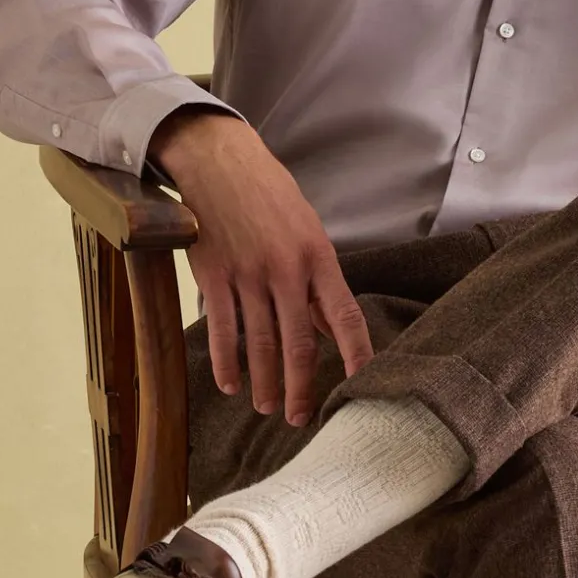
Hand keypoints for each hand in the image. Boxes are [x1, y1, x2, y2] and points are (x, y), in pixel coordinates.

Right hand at [149, 109, 372, 425]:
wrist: (217, 158)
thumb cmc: (268, 194)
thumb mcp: (306, 230)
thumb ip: (318, 282)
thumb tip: (331, 328)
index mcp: (318, 257)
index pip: (345, 316)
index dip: (357, 355)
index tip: (364, 386)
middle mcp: (286, 269)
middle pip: (298, 341)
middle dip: (301, 386)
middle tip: (301, 418)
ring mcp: (248, 273)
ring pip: (259, 342)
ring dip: (265, 381)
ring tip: (268, 407)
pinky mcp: (213, 274)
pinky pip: (222, 328)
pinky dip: (226, 362)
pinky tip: (231, 384)